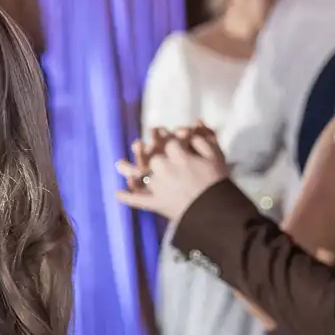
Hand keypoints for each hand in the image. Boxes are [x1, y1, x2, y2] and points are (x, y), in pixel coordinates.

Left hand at [115, 128, 230, 223]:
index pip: (170, 143)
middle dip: (149, 152)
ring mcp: (158, 187)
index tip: (171, 136)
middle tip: (141, 145)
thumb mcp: (216, 156)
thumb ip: (204, 139)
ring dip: (128, 169)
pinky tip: (117, 194)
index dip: (171, 138)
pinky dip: (128, 198)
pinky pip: (138, 201)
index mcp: (178, 156)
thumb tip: (196, 123)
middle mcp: (164, 169)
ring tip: (119, 163)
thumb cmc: (217, 181)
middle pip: (152, 158)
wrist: (215, 211)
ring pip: (139, 176)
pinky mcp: (156, 204)